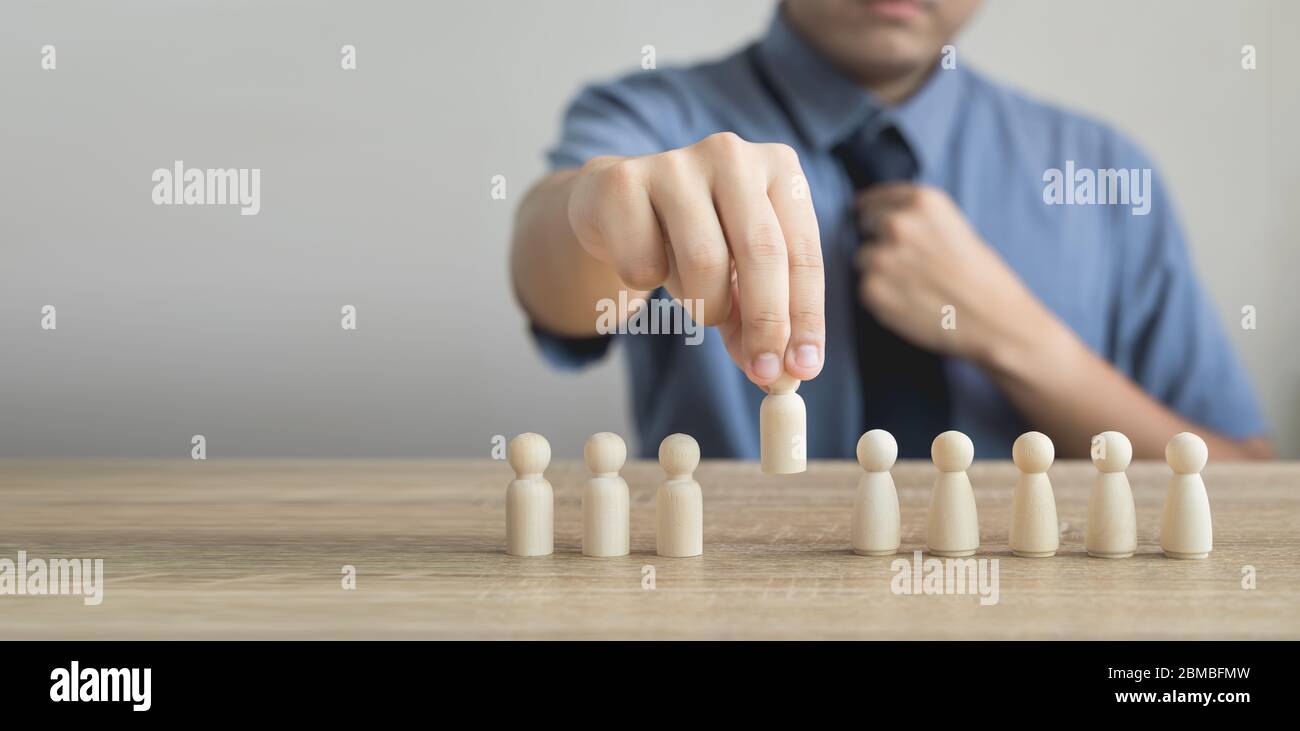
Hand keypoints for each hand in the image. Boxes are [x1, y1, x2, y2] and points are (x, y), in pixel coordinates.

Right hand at [566, 132, 824, 385]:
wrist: (617, 205)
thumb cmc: (694, 240)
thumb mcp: (739, 278)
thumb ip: (761, 323)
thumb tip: (781, 377)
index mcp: (779, 169)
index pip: (803, 253)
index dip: (806, 318)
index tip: (803, 370)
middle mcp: (732, 154)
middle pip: (762, 253)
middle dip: (766, 324)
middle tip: (764, 373)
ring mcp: (676, 162)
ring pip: (704, 262)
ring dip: (704, 306)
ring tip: (697, 303)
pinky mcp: (624, 181)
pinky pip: (644, 263)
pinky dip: (647, 283)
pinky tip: (643, 262)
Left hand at [855, 183, 1059, 365]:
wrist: (994, 320)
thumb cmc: (980, 276)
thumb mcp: (953, 226)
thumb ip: (917, 219)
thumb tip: (881, 219)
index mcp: (922, 201)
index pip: (875, 199)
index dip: (875, 212)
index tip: (872, 219)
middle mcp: (897, 223)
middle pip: (865, 226)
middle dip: (879, 240)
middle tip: (906, 263)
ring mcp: (881, 257)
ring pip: (862, 259)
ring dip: (878, 271)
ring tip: (912, 286)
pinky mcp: (871, 290)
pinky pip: (864, 289)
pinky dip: (880, 297)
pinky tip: (908, 302)